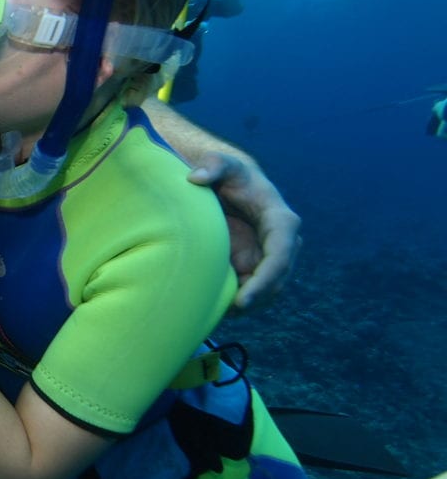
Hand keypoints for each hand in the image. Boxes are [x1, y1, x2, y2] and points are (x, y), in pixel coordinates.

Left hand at [188, 153, 301, 310]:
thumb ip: (211, 165)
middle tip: (225, 316)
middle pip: (277, 279)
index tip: (243, 301)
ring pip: (268, 289)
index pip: (280, 252)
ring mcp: (270, 254)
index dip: (265, 279)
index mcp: (278, 218)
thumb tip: (196, 178)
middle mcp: (281, 240)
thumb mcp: (218, 162)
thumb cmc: (224, 172)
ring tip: (219, 316)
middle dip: (256, 299)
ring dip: (249, 304)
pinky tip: (216, 309)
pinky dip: (239, 300)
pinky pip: (254, 289)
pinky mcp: (257, 264)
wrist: (226, 184)